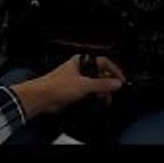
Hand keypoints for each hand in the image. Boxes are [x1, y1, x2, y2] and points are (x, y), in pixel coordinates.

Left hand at [11, 54, 125, 117]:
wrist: (42, 98)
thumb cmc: (56, 86)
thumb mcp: (84, 85)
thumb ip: (102, 84)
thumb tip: (116, 83)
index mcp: (82, 61)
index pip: (104, 62)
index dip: (114, 70)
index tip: (121, 80)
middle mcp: (80, 68)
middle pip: (100, 73)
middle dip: (108, 83)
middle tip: (114, 91)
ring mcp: (77, 79)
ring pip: (95, 83)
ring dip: (101, 91)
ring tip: (106, 99)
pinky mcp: (74, 90)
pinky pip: (89, 91)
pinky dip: (94, 96)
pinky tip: (97, 101)